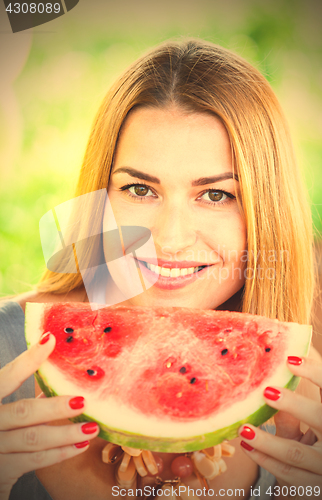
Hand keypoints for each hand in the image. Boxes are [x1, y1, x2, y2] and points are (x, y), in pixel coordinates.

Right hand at [0, 333, 99, 499]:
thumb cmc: (0, 429)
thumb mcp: (4, 410)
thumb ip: (26, 400)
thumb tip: (61, 377)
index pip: (7, 377)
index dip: (28, 360)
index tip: (50, 339)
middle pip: (23, 412)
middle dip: (55, 407)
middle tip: (83, 401)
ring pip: (34, 439)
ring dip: (65, 433)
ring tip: (91, 427)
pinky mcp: (3, 470)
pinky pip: (36, 460)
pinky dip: (60, 453)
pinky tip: (80, 446)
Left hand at [238, 356, 321, 499]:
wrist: (320, 477)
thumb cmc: (315, 442)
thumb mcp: (311, 424)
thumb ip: (294, 410)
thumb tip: (266, 382)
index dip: (315, 372)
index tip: (290, 360)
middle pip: (320, 419)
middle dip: (294, 405)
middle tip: (267, 391)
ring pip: (296, 453)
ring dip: (267, 441)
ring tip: (244, 427)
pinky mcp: (314, 488)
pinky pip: (287, 474)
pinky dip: (264, 459)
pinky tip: (246, 445)